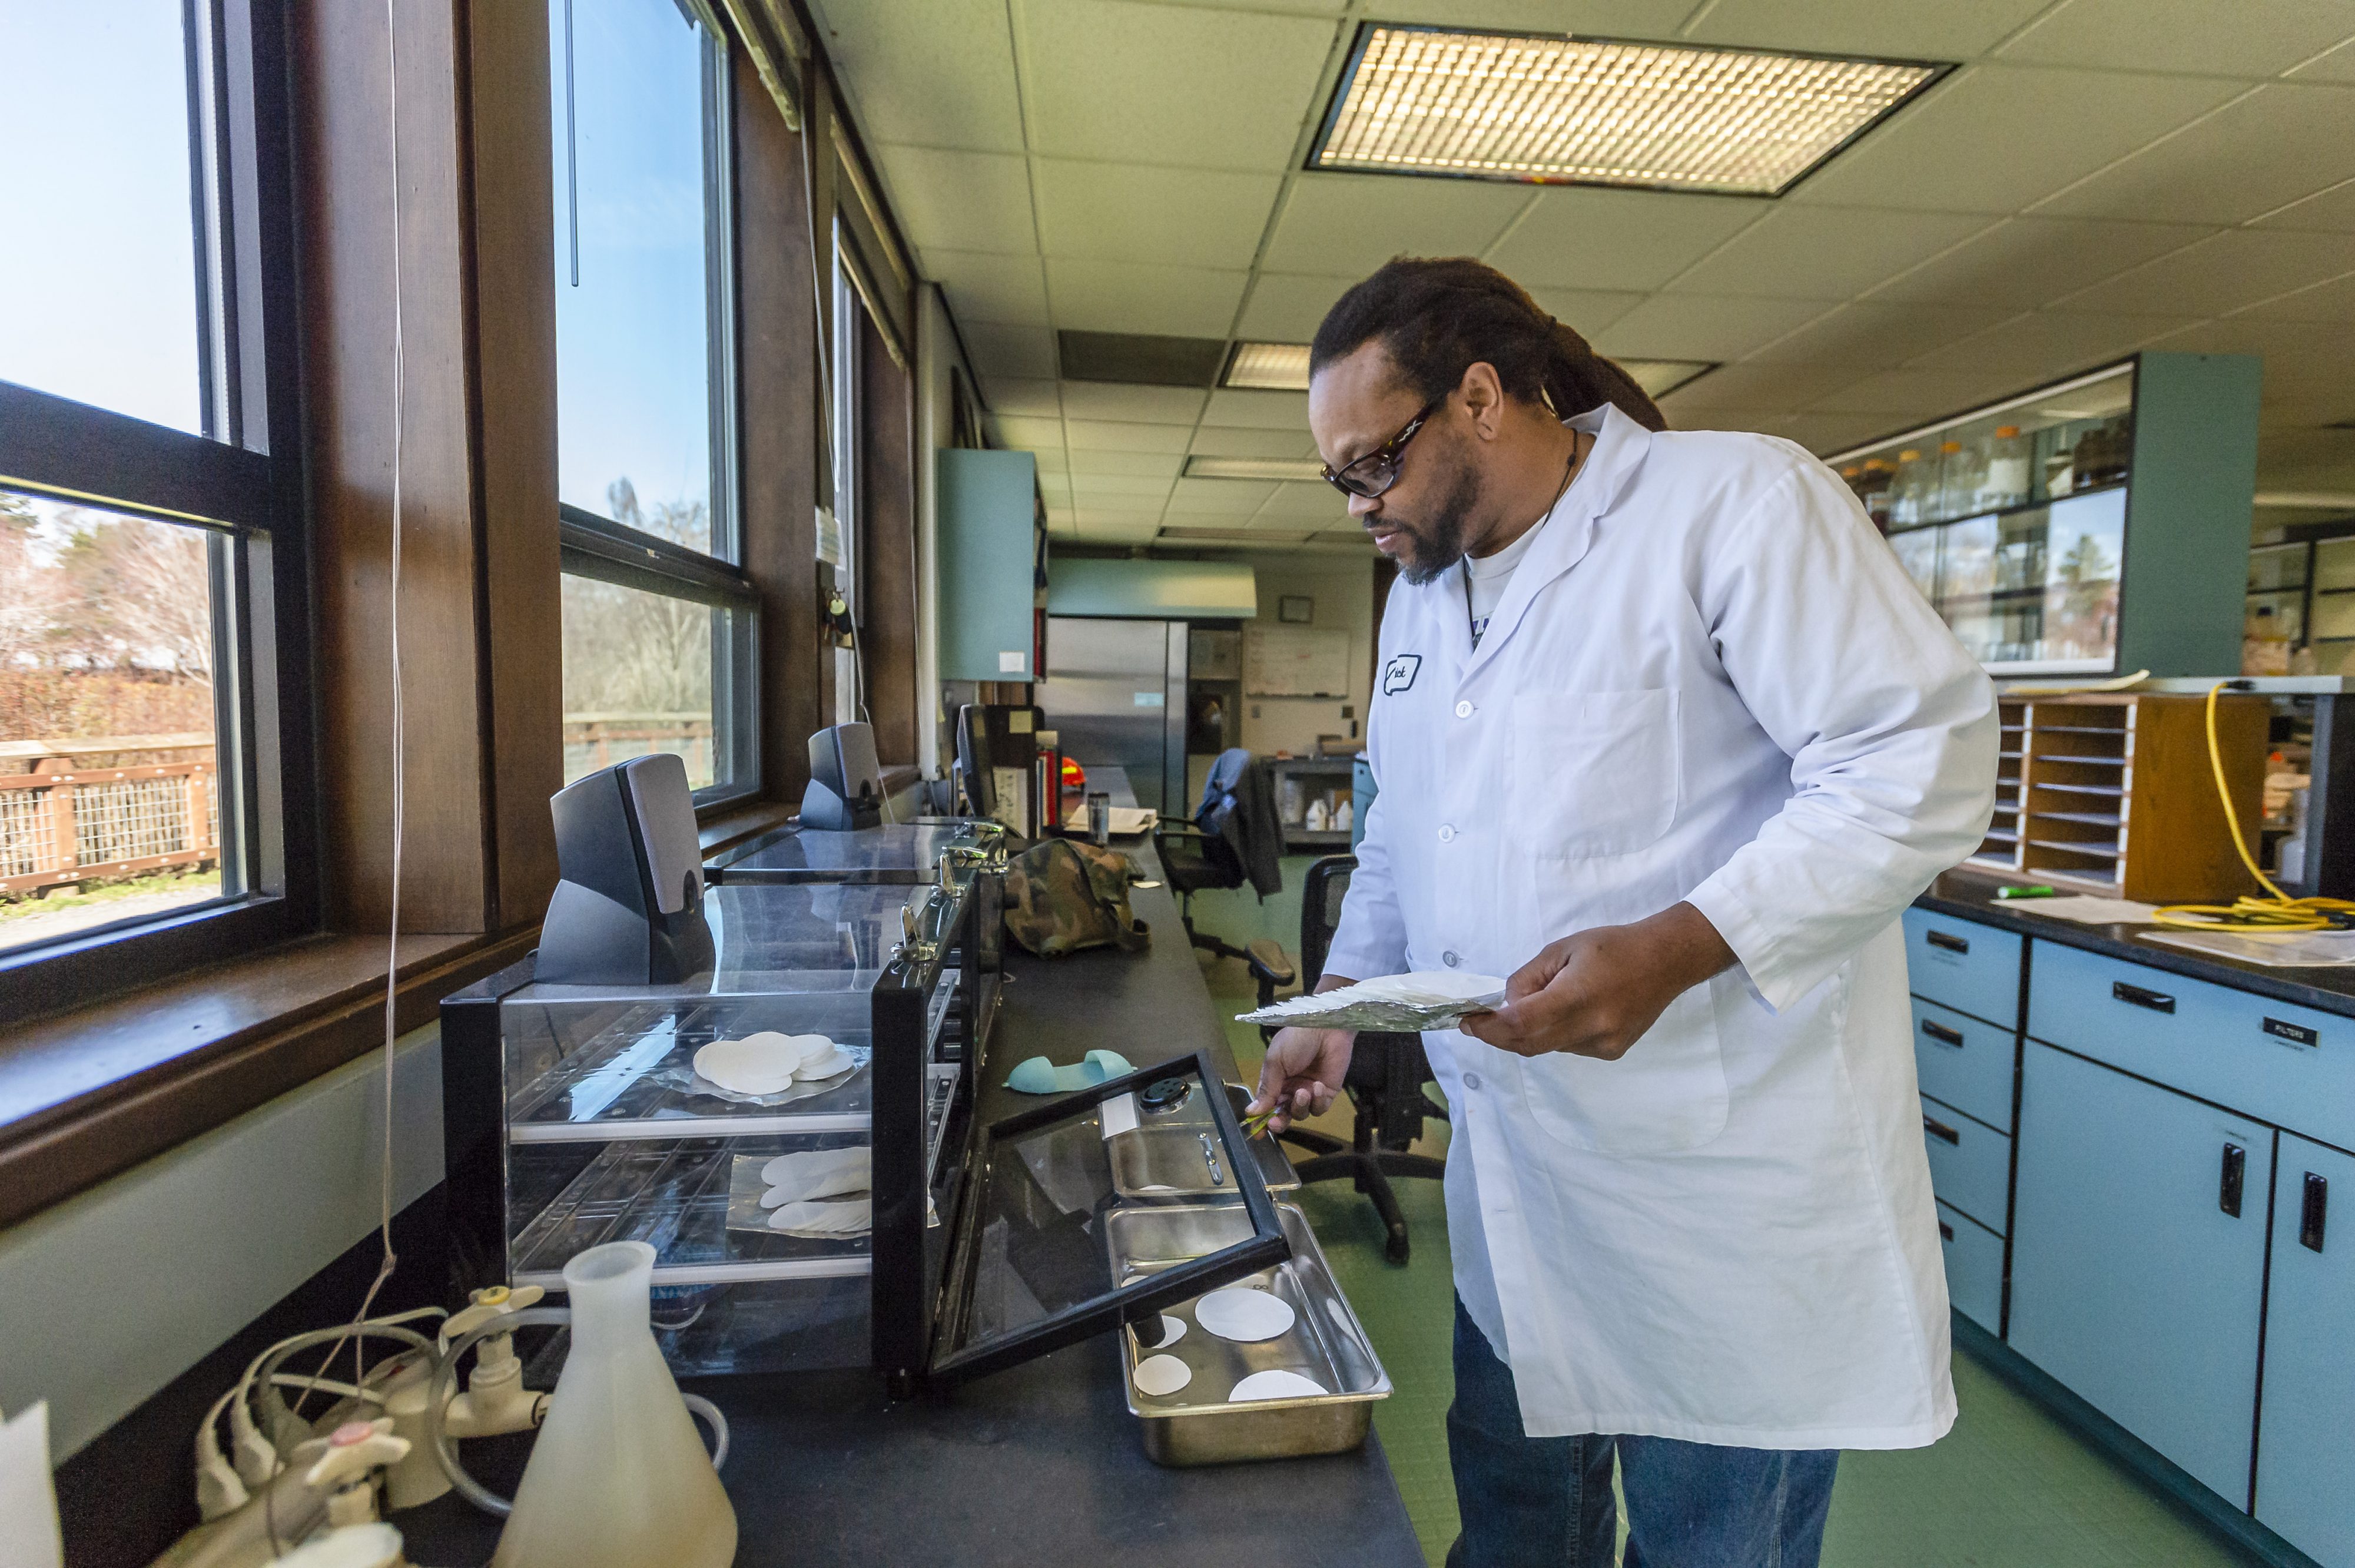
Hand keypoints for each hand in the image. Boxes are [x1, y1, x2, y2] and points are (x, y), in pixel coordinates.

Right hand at [1250, 1025, 1352, 1132]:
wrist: (1326, 1027)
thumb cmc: (1296, 1040)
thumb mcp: (1275, 1062)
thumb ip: (1267, 1089)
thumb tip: (1251, 1112)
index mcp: (1275, 1080)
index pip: (1266, 1105)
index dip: (1261, 1120)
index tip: (1256, 1133)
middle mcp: (1291, 1089)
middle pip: (1283, 1115)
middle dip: (1278, 1121)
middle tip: (1275, 1123)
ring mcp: (1309, 1092)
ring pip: (1301, 1114)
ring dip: (1300, 1106)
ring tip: (1303, 1091)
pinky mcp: (1327, 1093)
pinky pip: (1319, 1108)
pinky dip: (1317, 1100)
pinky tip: (1317, 1085)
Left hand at [1459, 903, 1733, 1061]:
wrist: (1667, 960)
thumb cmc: (1613, 945)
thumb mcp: (1561, 949)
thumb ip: (1528, 979)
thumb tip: (1506, 1006)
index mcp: (1579, 997)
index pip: (1520, 1023)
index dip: (1488, 1027)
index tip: (1466, 1021)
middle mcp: (1592, 1029)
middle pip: (1528, 1044)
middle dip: (1499, 1034)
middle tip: (1479, 1020)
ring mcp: (1603, 1046)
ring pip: (1547, 1046)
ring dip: (1531, 1030)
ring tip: (1549, 996)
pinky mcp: (1611, 1053)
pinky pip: (1567, 1047)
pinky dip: (1555, 1032)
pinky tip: (1573, 1008)